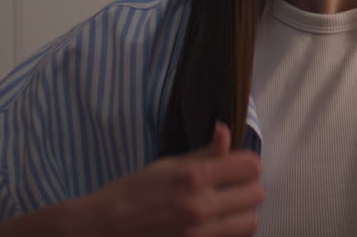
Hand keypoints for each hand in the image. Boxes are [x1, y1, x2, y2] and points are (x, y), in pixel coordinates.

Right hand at [77, 122, 261, 236]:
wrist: (99, 230)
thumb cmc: (130, 194)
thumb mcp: (165, 166)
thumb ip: (203, 152)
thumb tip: (225, 130)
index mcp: (193, 177)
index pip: (251, 165)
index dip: (246, 164)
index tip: (236, 167)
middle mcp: (200, 206)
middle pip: (256, 193)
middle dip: (247, 187)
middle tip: (231, 188)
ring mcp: (199, 233)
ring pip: (251, 220)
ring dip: (242, 213)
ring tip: (226, 209)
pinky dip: (230, 231)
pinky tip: (216, 225)